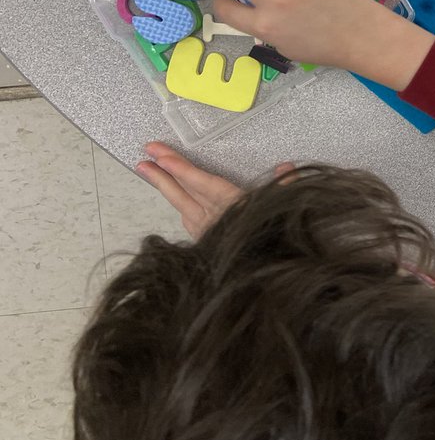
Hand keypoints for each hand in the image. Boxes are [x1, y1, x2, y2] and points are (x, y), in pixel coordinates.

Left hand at [136, 141, 294, 239]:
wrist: (261, 283)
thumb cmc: (272, 242)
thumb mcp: (284, 208)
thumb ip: (285, 186)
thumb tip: (286, 167)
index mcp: (232, 207)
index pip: (200, 183)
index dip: (180, 169)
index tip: (159, 157)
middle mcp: (215, 219)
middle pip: (183, 193)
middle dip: (162, 174)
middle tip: (142, 159)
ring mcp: (208, 233)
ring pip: (182, 205)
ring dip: (165, 187)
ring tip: (148, 170)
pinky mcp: (206, 244)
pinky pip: (190, 220)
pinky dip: (182, 205)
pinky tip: (178, 201)